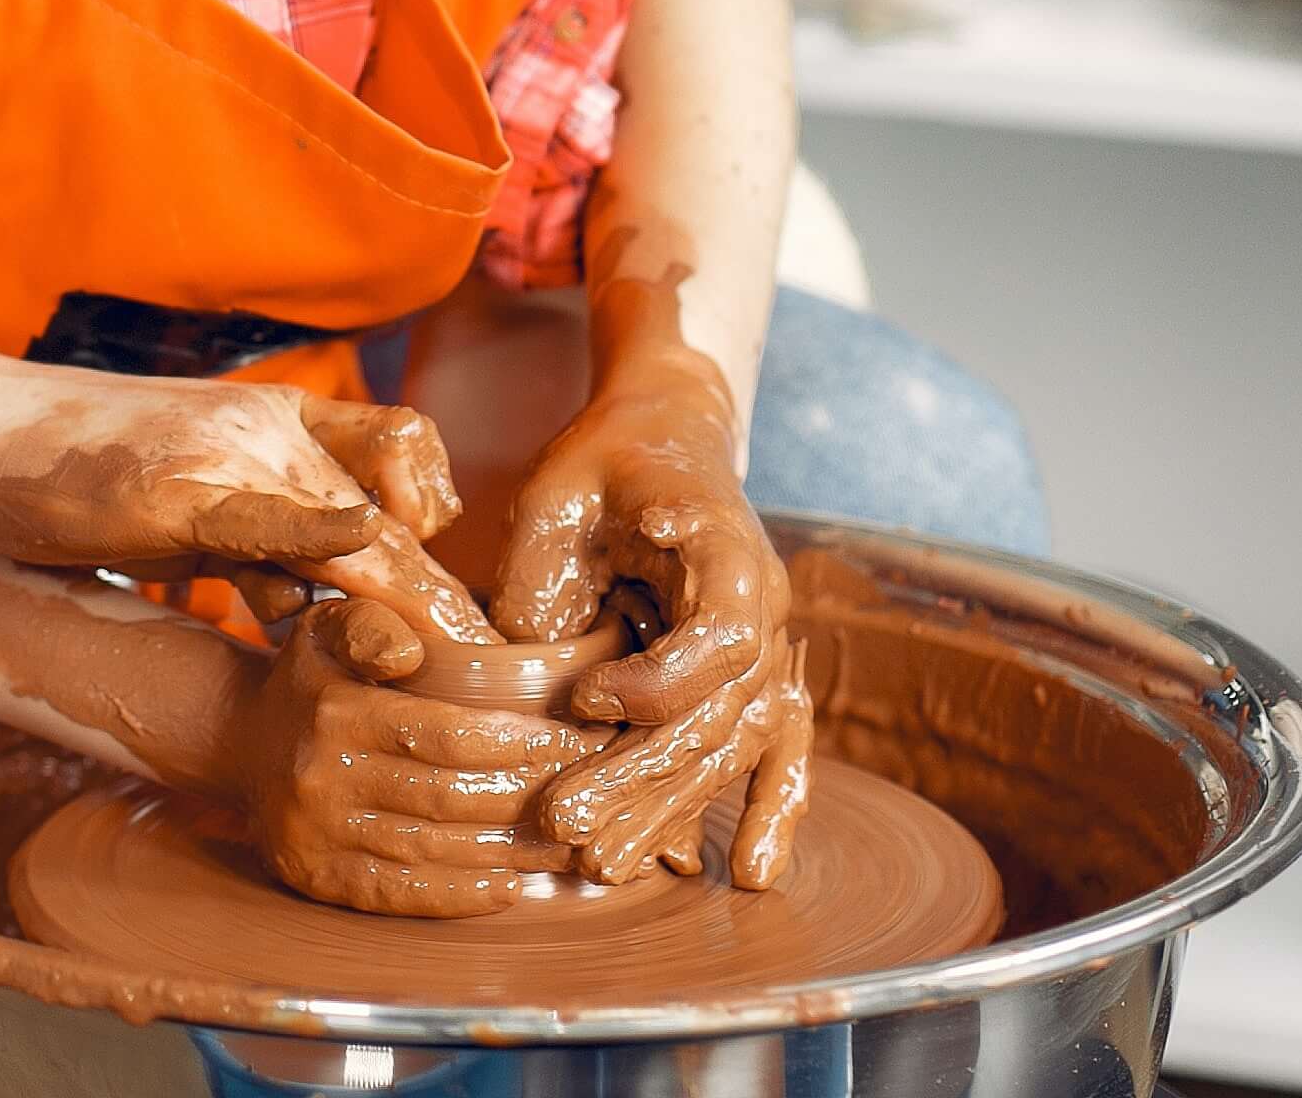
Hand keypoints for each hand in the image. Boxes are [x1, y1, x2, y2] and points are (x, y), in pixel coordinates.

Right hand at [0, 371, 490, 639]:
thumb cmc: (81, 472)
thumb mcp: (193, 501)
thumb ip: (262, 539)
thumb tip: (317, 608)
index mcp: (281, 419)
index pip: (406, 457)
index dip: (440, 536)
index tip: (465, 619)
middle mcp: (272, 424)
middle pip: (397, 510)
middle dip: (441, 596)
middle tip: (485, 670)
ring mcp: (232, 452)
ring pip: (357, 525)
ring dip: (407, 601)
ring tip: (445, 666)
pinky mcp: (186, 492)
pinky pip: (278, 521)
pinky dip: (332, 545)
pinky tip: (369, 567)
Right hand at [221, 598, 607, 917]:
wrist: (236, 741)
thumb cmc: (308, 680)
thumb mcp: (328, 628)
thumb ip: (371, 627)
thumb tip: (412, 654)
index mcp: (338, 712)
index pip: (446, 734)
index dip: (517, 744)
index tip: (570, 742)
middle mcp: (325, 777)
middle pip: (448, 798)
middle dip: (526, 799)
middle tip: (584, 798)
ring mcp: (319, 836)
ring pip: (431, 851)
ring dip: (507, 854)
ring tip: (562, 846)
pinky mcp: (316, 879)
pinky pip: (397, 895)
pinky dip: (457, 897)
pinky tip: (507, 888)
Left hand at [491, 347, 810, 886]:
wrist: (666, 430)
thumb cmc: (606, 457)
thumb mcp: (557, 494)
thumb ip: (543, 578)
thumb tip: (524, 679)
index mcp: (726, 547)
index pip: (722, 639)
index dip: (659, 683)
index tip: (583, 700)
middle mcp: (764, 604)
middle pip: (720, 712)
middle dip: (642, 777)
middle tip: (565, 822)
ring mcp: (766, 644)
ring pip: (731, 744)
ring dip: (670, 807)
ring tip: (601, 863)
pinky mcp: (751, 673)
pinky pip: (777, 749)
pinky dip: (770, 810)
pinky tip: (750, 872)